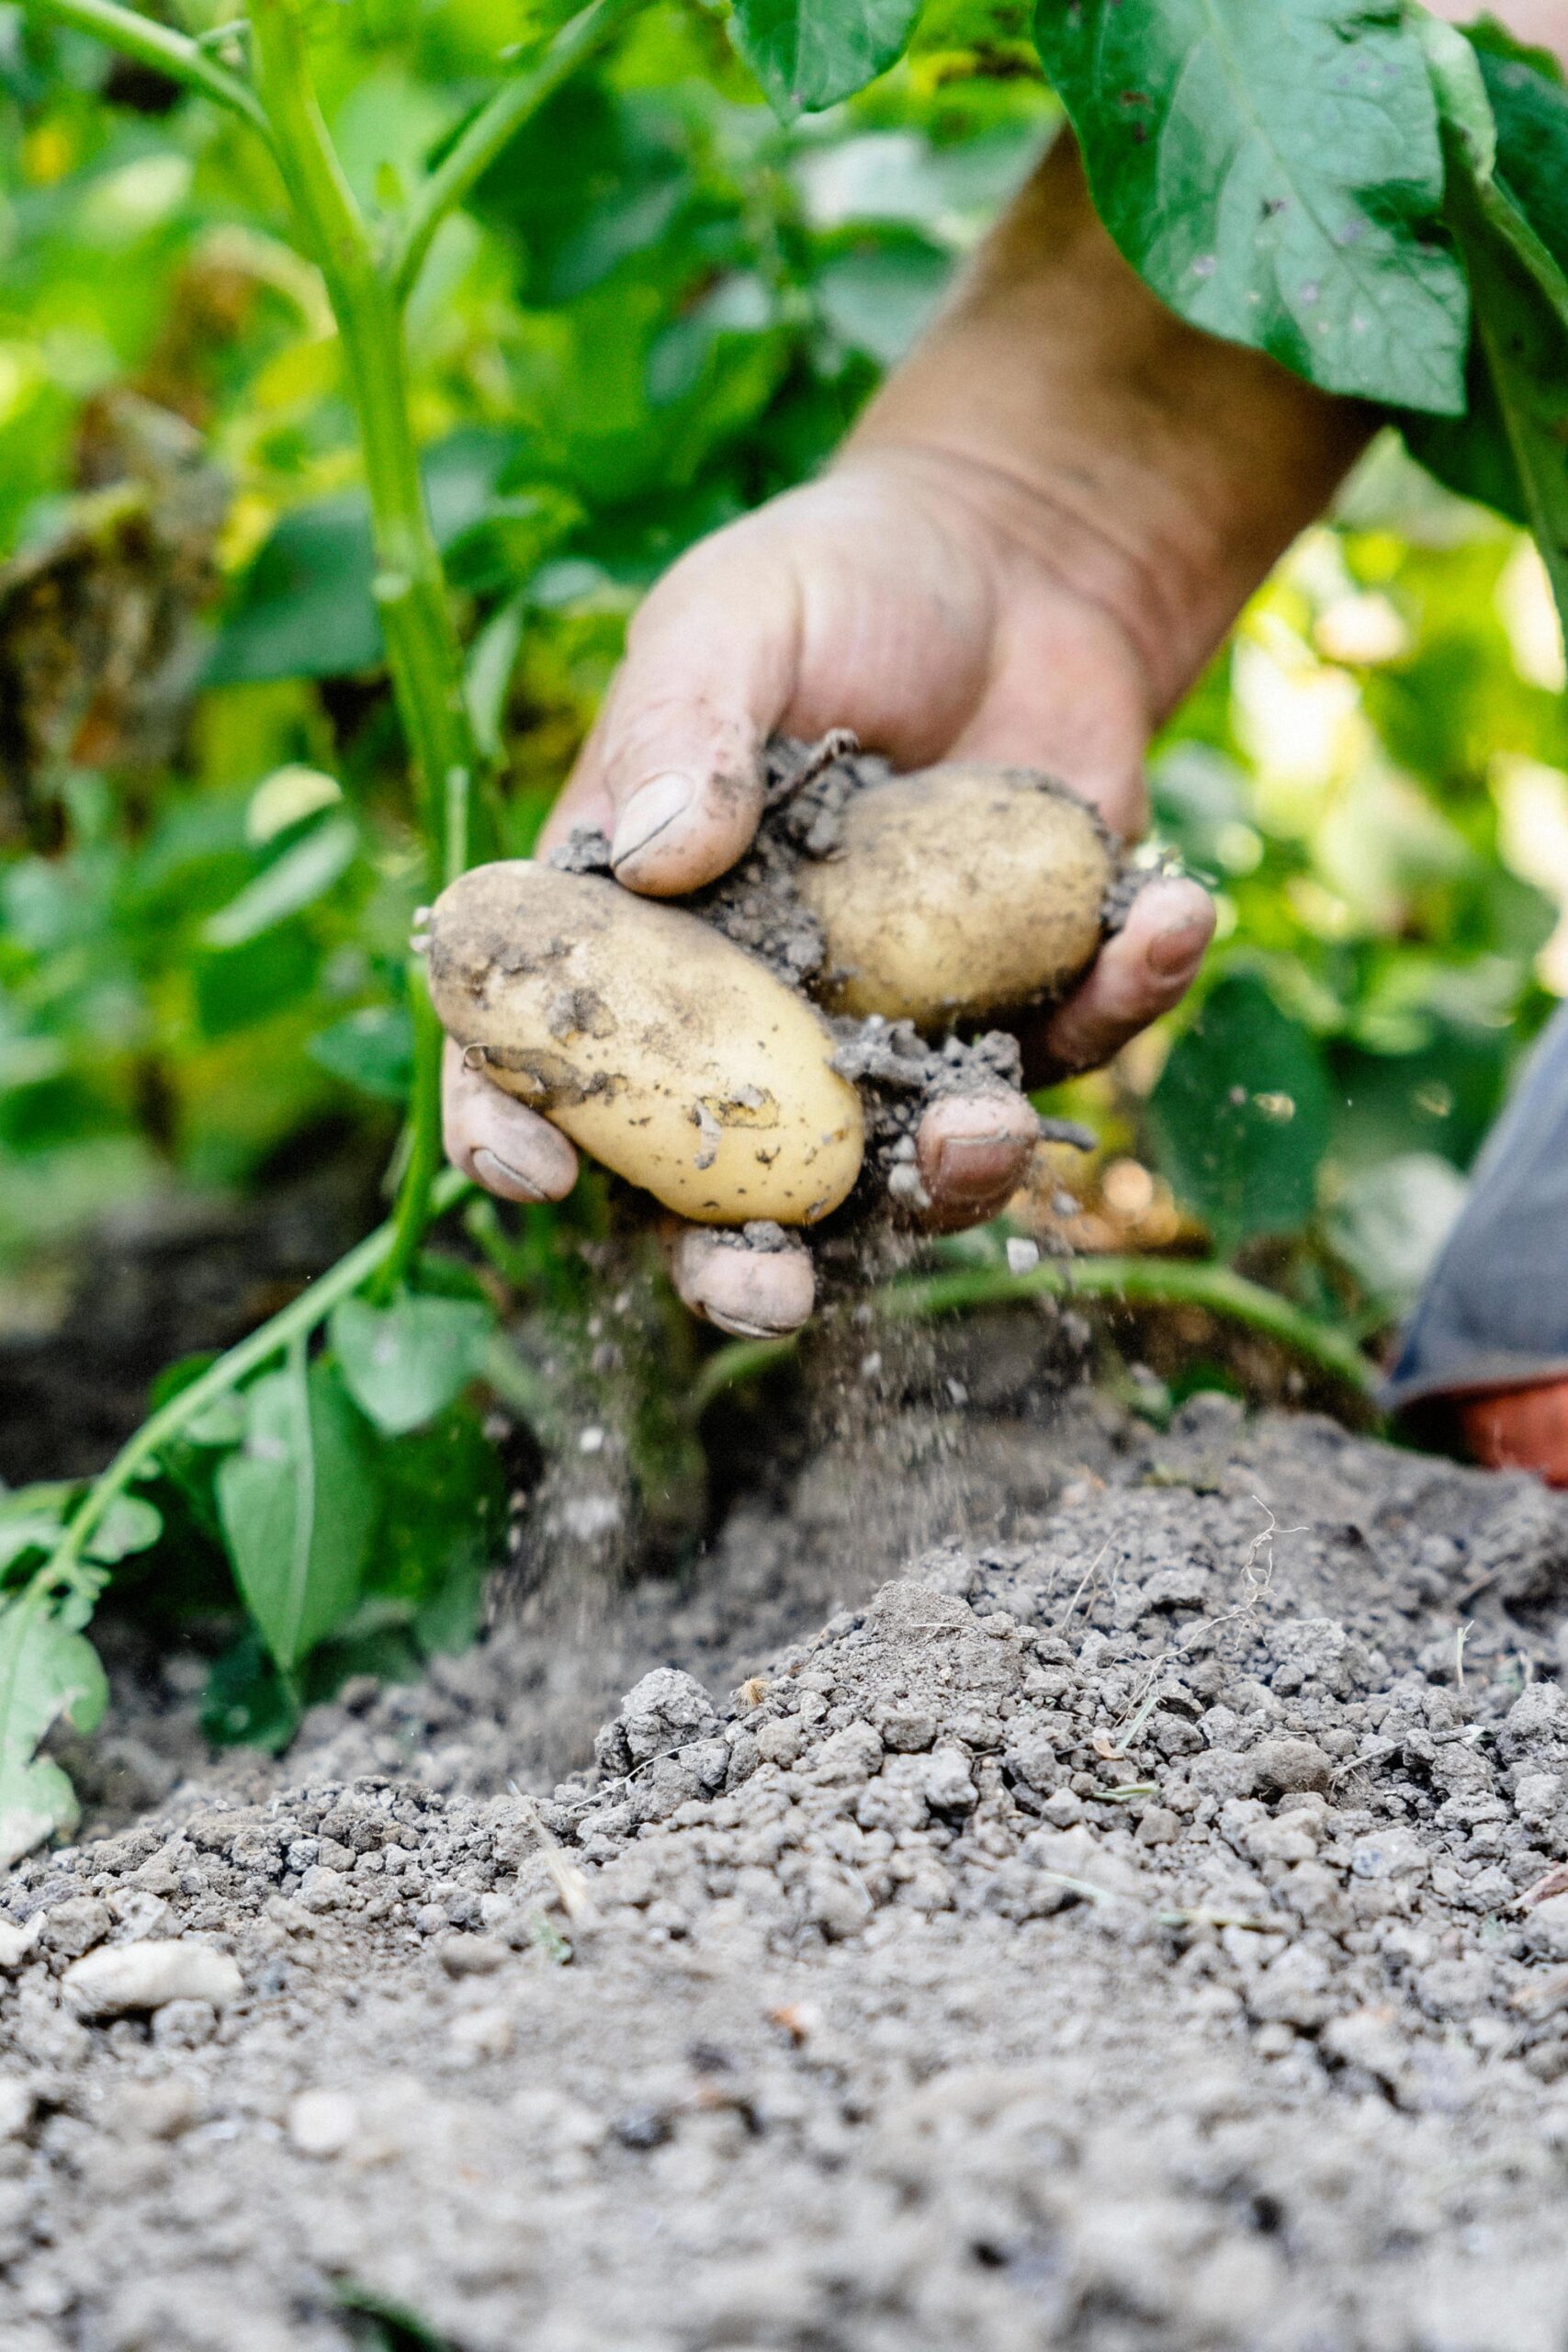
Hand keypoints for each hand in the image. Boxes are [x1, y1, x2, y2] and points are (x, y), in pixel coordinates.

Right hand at [442, 446, 1213, 1334]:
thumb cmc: (839, 578)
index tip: (530, 1174)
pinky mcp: (1025, 1005)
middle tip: (765, 1299)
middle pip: (719, 1186)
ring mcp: (893, 1028)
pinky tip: (1168, 912)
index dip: (510, 1125)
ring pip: (899, 1168)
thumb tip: (650, 856)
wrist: (1023, 561)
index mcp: (639, 932)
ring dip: (942, 1181)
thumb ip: (685, 723)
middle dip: (735, 1270)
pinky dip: (1124, 1002)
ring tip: (988, 1129)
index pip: (540, 1052)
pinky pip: (1069, 1050)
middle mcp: (755, 1015)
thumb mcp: (735, 616)